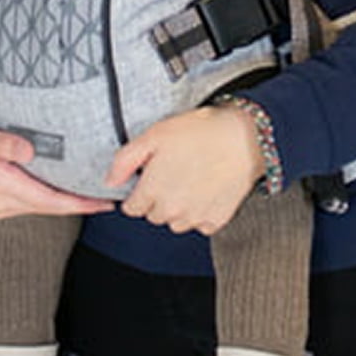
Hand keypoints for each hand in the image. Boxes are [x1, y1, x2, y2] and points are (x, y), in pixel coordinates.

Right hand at [0, 112, 117, 221]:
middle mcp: (3, 202)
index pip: (50, 201)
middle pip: (52, 207)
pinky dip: (52, 196)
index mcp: (1, 187)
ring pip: (42, 205)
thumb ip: (4, 143)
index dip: (80, 203)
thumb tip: (30, 151)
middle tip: (113, 197)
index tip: (106, 203)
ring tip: (96, 192)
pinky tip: (65, 186)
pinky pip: (32, 200)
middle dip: (82, 204)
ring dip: (68, 201)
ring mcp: (0, 203)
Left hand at [105, 106, 263, 235]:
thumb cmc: (201, 132)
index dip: (140, 190)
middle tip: (175, 171)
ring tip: (192, 178)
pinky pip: (199, 223)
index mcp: (152, 191)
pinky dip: (201, 211)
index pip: (132, 208)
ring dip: (179, 207)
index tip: (151, 176)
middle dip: (159, 197)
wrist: (245, 138)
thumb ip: (125, 159)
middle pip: (153, 215)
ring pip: (176, 222)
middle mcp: (171, 211)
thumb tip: (110, 181)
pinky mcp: (215, 221)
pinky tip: (207, 188)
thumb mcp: (155, 134)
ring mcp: (194, 218)